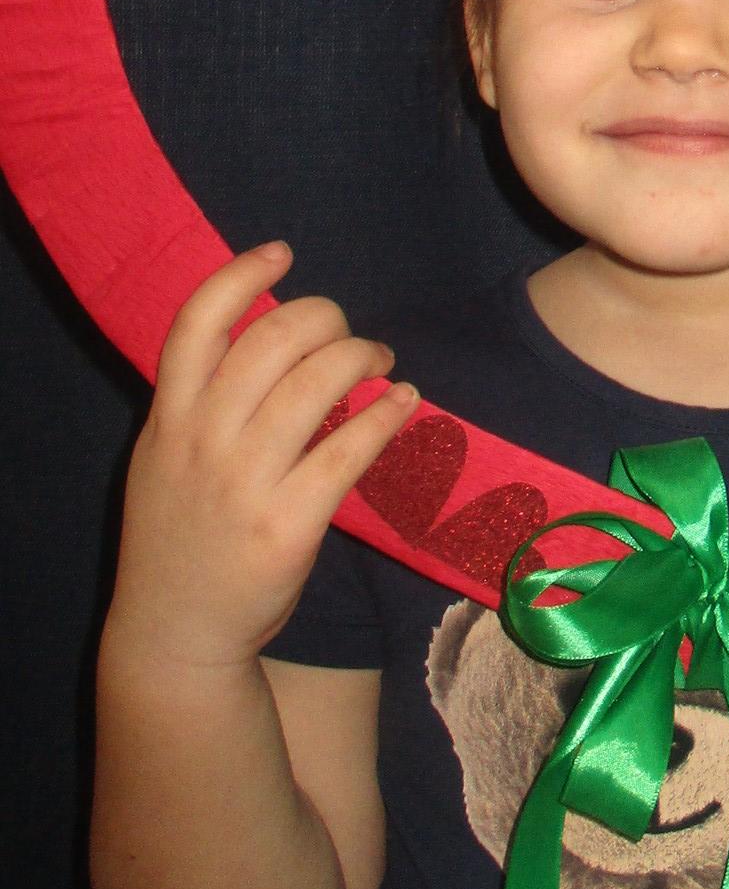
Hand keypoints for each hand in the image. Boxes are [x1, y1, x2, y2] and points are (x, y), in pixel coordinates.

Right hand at [105, 242, 418, 674]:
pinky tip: (405, 401)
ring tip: (383, 361)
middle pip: (272, 341)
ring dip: (363, 356)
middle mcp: (202, 441)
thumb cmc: (180, 536)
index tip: (283, 254)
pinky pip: (349, 448)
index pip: (197, 323)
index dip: (242, 276)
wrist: (176, 634)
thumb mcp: (163, 459)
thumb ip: (200, 401)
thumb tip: (267, 335)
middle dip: (324, 317)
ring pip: (317, 384)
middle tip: (349, 331)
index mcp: (168, 419)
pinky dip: (386, 413)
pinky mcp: (288, 524)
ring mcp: (244, 483)